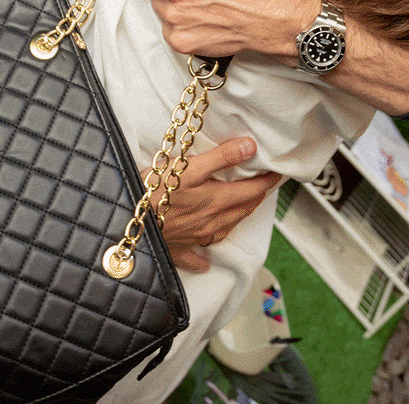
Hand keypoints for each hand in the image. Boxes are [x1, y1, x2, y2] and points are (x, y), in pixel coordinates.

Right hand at [146, 136, 280, 271]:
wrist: (130, 223)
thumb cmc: (157, 192)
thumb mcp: (189, 166)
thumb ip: (222, 157)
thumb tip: (251, 147)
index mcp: (217, 201)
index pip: (252, 190)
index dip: (267, 181)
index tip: (278, 173)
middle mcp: (212, 222)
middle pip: (242, 210)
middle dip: (256, 197)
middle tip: (264, 186)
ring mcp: (196, 239)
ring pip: (226, 229)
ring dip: (238, 217)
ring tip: (243, 207)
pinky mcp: (179, 249)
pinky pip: (197, 256)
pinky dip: (204, 257)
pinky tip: (205, 262)